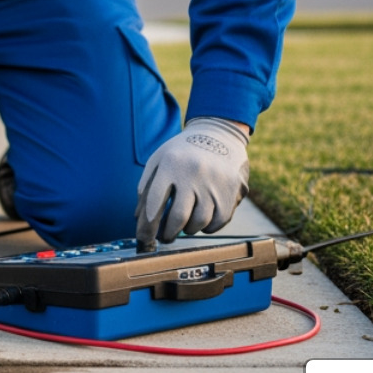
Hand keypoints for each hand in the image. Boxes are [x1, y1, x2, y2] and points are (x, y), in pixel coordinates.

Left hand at [135, 117, 250, 247]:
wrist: (218, 134)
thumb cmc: (182, 152)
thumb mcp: (159, 159)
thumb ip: (146, 186)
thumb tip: (139, 219)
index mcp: (171, 163)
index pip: (154, 201)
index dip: (148, 225)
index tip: (145, 237)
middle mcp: (193, 173)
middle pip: (179, 217)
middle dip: (168, 233)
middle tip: (164, 238)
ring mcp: (215, 182)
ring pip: (199, 222)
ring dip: (188, 229)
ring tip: (184, 225)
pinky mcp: (232, 190)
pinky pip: (218, 222)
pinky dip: (208, 227)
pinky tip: (202, 221)